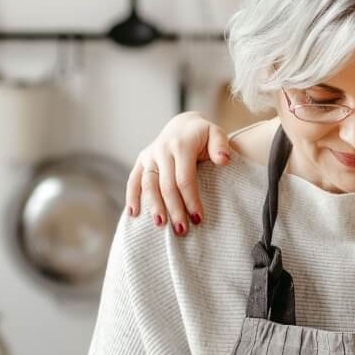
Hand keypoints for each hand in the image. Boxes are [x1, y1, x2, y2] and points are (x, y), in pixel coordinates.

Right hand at [124, 112, 234, 234]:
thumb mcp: (216, 134)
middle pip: (166, 185)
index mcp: (181, 145)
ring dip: (154, 206)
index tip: (197, 219)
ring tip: (160, 225)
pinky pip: (134, 180)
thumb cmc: (203, 135)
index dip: (191, 200)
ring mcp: (150, 155)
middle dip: (174, 209)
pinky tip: (133, 214)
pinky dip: (132, 196)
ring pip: (149, 184)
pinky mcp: (141, 160)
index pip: (184, 178)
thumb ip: (221, 146)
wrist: (183, 124)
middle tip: (181, 230)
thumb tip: (223, 161)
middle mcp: (162, 149)